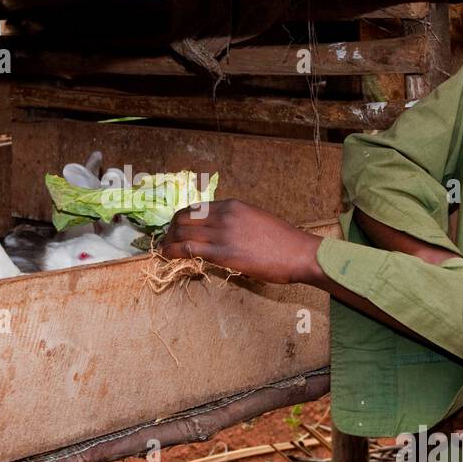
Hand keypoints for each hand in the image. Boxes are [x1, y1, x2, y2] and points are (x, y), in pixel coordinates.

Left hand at [159, 198, 323, 285]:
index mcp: (232, 205)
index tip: (174, 228)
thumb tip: (220, 232)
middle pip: (183, 218)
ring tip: (163, 250)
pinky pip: (189, 250)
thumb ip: (235, 222)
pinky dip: (172, 252)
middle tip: (166, 240)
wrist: (299, 253)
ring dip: (168, 241)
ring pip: (182, 233)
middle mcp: (224, 215)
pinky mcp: (224, 254)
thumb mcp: (255, 220)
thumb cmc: (283, 240)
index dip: (180, 219)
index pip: (195, 208)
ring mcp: (223, 234)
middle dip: (170, 230)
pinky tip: (166, 256)